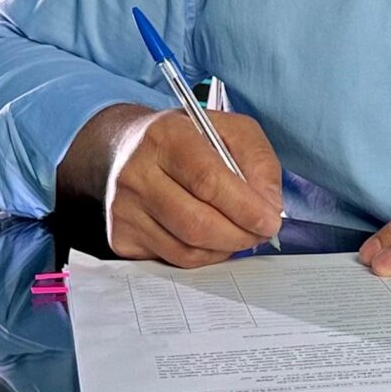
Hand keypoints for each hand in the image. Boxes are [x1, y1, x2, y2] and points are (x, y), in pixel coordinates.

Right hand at [64, 104, 284, 267]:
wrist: (128, 148)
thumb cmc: (188, 139)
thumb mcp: (231, 130)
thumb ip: (259, 162)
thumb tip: (269, 208)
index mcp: (166, 136)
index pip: (208, 180)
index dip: (244, 207)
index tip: (270, 222)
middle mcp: (136, 173)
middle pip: (196, 223)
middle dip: (239, 236)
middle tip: (260, 234)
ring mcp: (123, 208)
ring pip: (186, 249)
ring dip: (224, 249)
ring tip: (238, 234)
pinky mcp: (120, 236)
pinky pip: (173, 260)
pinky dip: (202, 256)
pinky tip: (210, 238)